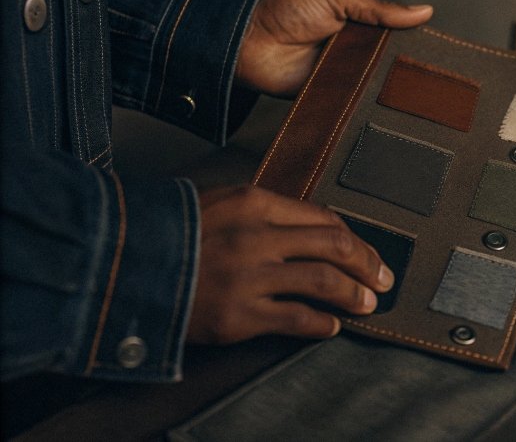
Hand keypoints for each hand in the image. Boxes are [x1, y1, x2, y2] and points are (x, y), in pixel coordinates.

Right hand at [186, 185, 393, 343]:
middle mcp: (256, 235)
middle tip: (384, 279)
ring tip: (368, 303)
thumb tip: (311, 229)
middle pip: (334, 247)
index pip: (323, 219)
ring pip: (324, 282)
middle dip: (368, 264)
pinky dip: (321, 324)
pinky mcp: (238, 314)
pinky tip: (330, 326)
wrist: (118, 263)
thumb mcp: (218, 203)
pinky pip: (296, 319)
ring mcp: (248, 276)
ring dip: (354, 294)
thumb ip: (263, 213)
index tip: (368, 252)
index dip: (354, 239)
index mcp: (253, 202)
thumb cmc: (170, 233)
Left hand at [235, 0, 432, 96]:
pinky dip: (360, 109)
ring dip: (384, 94)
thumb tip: (425, 12)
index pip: (394, 38)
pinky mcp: (326, 98)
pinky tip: (381, 115)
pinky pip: (349, 105)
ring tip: (414, 106)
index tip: (438, 59)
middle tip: (430, 87)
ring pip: (371, 89)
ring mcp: (340, 77)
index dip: (413, 46)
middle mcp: (353, 53)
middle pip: (386, 67)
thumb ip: (378, 9)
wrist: (248, 41)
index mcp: (358, 26)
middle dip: (402, 75)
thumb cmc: (287, 9)